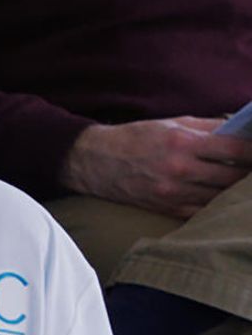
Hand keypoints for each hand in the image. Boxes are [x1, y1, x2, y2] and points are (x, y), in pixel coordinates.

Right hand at [59, 118, 251, 218]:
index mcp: (183, 143)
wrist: (98, 163)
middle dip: (248, 172)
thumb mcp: (171, 123)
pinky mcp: (167, 208)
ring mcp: (173, 193)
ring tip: (242, 183)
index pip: (234, 149)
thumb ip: (207, 127)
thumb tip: (239, 130)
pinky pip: (202, 211)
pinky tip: (222, 197)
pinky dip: (216, 205)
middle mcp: (180, 170)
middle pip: (232, 176)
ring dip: (234, 190)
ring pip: (220, 196)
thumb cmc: (136, 138)